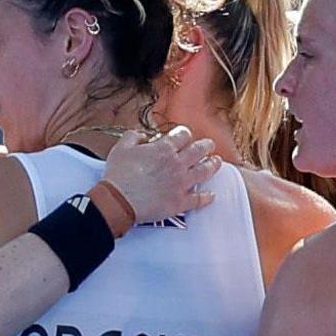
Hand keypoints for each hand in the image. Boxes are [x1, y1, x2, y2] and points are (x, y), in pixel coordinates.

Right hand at [100, 125, 218, 225]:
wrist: (118, 201)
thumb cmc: (118, 175)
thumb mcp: (121, 147)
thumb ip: (134, 136)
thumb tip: (143, 136)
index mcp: (164, 149)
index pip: (182, 135)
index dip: (184, 133)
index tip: (184, 135)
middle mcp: (177, 164)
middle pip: (199, 150)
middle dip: (206, 146)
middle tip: (209, 145)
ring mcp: (181, 183)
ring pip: (204, 171)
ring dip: (213, 165)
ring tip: (217, 162)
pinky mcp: (180, 202)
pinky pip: (199, 199)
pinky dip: (206, 197)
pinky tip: (212, 195)